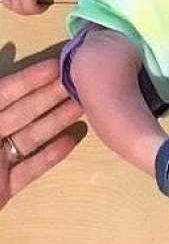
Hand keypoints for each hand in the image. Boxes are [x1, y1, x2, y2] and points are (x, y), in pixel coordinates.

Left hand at [0, 58, 85, 209]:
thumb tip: (3, 55)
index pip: (4, 93)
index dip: (29, 79)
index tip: (56, 65)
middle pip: (22, 111)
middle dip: (51, 95)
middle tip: (82, 81)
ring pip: (30, 137)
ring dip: (57, 120)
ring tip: (85, 106)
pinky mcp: (4, 188)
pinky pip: (31, 168)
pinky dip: (51, 155)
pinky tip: (73, 140)